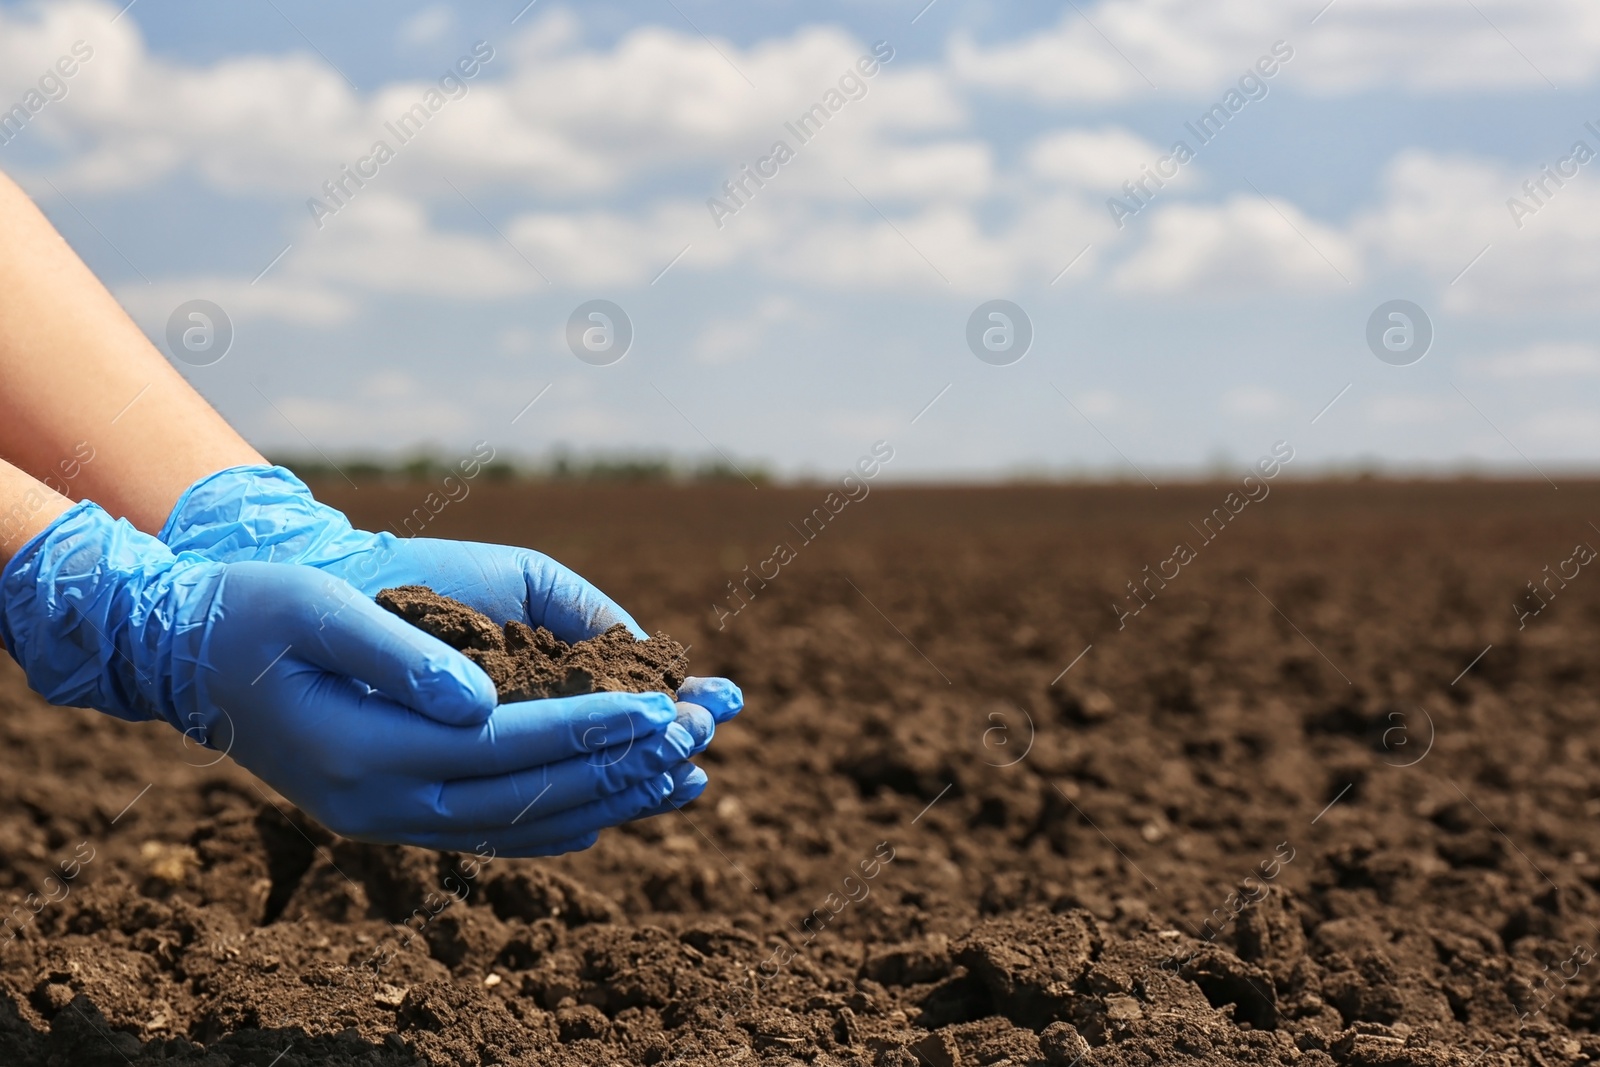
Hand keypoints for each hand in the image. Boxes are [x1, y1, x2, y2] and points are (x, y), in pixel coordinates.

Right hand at [158, 464, 744, 798]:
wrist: (185, 655)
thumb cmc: (252, 612)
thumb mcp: (314, 610)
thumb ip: (396, 656)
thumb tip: (480, 701)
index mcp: (365, 749)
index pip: (506, 745)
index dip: (590, 727)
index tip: (662, 709)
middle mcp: (381, 803)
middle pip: (527, 797)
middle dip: (619, 769)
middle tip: (698, 743)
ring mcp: (386, 819)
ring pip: (518, 825)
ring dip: (605, 803)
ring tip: (682, 781)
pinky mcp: (391, 814)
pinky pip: (490, 832)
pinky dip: (557, 822)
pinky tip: (609, 811)